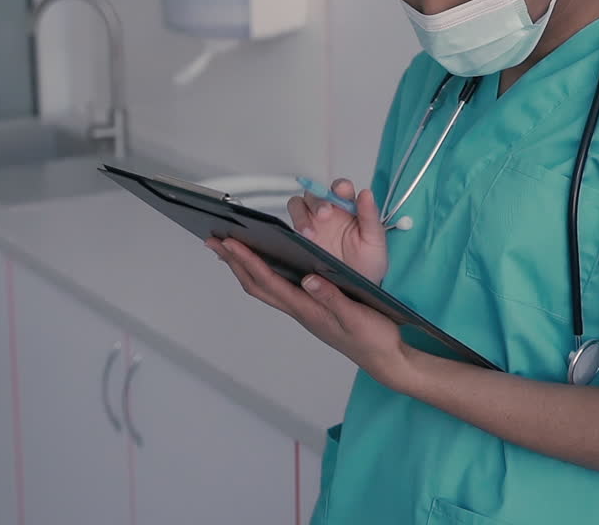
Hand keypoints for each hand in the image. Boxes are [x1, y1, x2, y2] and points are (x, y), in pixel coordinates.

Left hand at [206, 237, 415, 390]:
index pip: (270, 281)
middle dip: (234, 262)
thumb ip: (333, 298)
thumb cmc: (373, 338)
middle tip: (213, 241)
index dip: (248, 261)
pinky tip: (263, 264)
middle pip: (257, 285)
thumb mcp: (356, 316)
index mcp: (308, 309)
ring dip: (244, 268)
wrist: (385, 359)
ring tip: (228, 249)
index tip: (230, 243)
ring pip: (265, 288)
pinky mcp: (311, 309)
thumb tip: (308, 279)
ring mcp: (304, 311)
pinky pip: (278, 289)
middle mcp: (300, 310)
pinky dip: (263, 273)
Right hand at [287, 179, 387, 284]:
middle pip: (316, 193)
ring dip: (301, 214)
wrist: (355, 289)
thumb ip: (370, 216)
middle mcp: (329, 211)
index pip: (341, 187)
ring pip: (298, 205)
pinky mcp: (301, 237)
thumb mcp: (375, 240)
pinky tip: (302, 238)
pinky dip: (293, 227)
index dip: (339, 187)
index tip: (341, 192)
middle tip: (324, 214)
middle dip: (318, 201)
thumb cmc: (369, 262)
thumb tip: (366, 192)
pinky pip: (290, 225)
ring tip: (309, 233)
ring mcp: (313, 223)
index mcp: (348, 207)